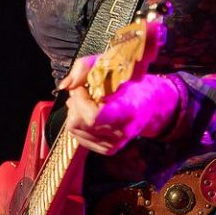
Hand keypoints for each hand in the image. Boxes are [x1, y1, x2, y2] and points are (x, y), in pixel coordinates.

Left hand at [58, 55, 179, 155]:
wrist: (150, 104)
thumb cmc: (130, 82)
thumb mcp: (110, 64)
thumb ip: (84, 68)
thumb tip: (65, 86)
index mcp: (127, 111)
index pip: (92, 117)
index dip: (80, 101)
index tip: (83, 88)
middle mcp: (121, 132)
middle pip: (79, 123)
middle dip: (74, 103)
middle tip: (83, 92)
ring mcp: (115, 144)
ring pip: (74, 130)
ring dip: (75, 112)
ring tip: (87, 102)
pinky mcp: (108, 149)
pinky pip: (79, 138)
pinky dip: (78, 123)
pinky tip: (89, 113)